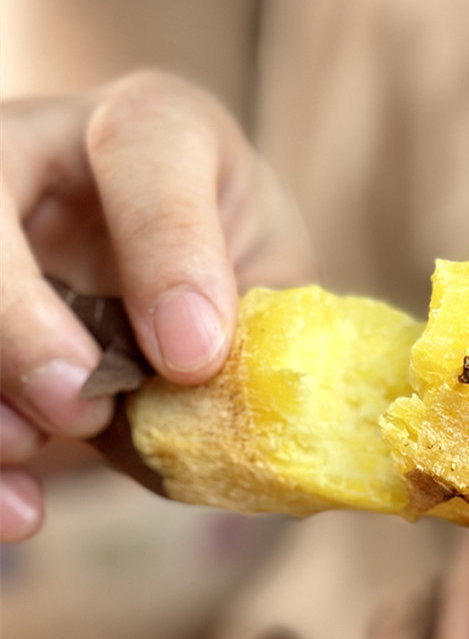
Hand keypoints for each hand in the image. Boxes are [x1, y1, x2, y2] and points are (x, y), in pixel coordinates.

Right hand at [0, 71, 315, 540]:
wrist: (177, 261)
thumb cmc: (233, 258)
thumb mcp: (273, 277)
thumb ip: (259, 330)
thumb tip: (257, 446)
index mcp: (153, 130)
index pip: (145, 145)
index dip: (166, 252)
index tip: (193, 356)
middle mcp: (42, 150)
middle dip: (15, 317)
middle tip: (77, 410)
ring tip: (25, 457)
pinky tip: (14, 507)